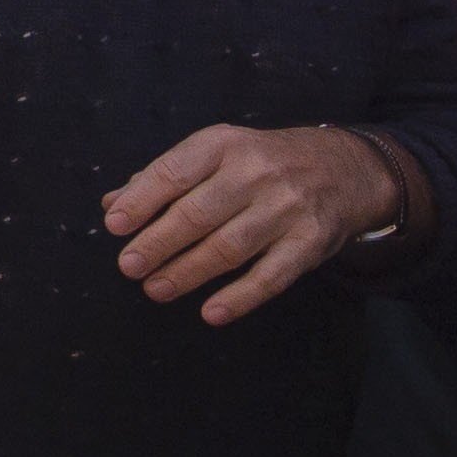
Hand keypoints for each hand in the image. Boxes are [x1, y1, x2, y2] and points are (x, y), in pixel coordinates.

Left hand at [105, 123, 398, 324]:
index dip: (142, 200)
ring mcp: (286, 208)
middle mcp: (256, 172)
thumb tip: (113, 204)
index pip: (175, 171)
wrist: (343, 168)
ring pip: (229, 247)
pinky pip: (271, 276)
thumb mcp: (216, 154)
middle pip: (198, 213)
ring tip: (155, 289)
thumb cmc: (261, 163)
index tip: (114, 226)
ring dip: (188, 272)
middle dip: (158, 242)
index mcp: (224, 144)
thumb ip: (165, 178)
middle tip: (128, 266)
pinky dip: (240, 297)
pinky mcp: (310, 242)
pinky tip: (211, 312)